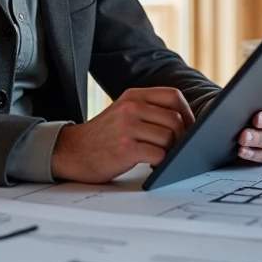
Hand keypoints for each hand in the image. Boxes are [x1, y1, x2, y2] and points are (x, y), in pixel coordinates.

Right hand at [51, 87, 194, 182]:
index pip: (173, 96)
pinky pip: (158, 154)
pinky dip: (162, 163)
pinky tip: (153, 166)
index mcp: (133, 96)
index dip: (188, 113)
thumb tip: (186, 124)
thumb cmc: (103, 136)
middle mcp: (131, 107)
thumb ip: (149, 111)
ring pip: (169, 137)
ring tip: (164, 158)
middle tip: (179, 149)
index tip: (190, 128)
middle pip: (175, 119)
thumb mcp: (123, 113)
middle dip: (183, 137)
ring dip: (172, 151)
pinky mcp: (125, 148)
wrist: (71, 152)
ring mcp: (127, 126)